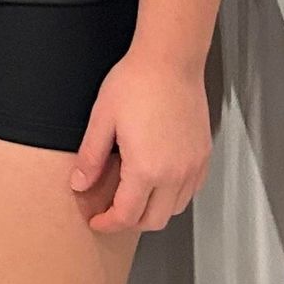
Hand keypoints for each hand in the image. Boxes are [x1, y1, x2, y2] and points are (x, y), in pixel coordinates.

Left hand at [71, 50, 211, 232]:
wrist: (170, 61)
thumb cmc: (136, 83)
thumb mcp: (102, 118)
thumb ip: (91, 157)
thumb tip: (80, 184)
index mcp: (147, 169)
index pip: (127, 215)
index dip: (108, 223)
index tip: (96, 220)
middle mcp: (175, 175)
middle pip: (154, 220)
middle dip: (130, 222)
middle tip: (111, 211)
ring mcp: (193, 167)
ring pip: (175, 208)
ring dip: (153, 210)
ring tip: (132, 193)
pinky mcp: (203, 156)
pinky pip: (190, 190)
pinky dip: (173, 195)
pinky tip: (157, 179)